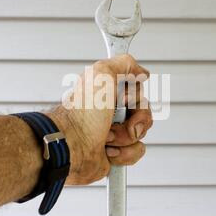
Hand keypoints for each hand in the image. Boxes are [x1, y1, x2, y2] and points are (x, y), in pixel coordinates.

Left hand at [47, 54, 152, 184]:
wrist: (72, 146)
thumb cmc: (81, 114)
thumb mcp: (102, 73)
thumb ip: (125, 63)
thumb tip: (141, 72)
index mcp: (108, 92)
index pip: (137, 89)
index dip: (134, 94)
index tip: (122, 96)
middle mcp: (111, 111)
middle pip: (143, 111)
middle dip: (136, 117)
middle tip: (116, 118)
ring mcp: (115, 132)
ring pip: (141, 132)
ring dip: (126, 136)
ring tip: (107, 137)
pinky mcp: (117, 152)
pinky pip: (137, 151)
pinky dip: (124, 152)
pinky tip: (108, 150)